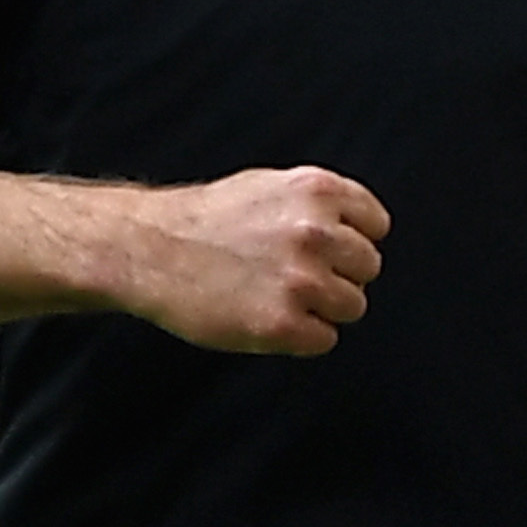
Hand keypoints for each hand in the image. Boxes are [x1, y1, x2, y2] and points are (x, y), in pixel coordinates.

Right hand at [121, 166, 388, 355]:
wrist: (151, 249)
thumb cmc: (207, 219)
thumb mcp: (270, 187)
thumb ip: (318, 204)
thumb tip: (360, 228)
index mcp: (317, 191)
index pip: (376, 225)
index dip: (351, 241)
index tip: (329, 251)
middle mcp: (315, 231)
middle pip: (368, 267)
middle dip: (338, 275)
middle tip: (296, 277)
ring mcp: (301, 279)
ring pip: (352, 306)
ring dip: (322, 308)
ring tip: (280, 297)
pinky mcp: (283, 323)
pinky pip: (324, 339)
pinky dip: (301, 336)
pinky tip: (269, 318)